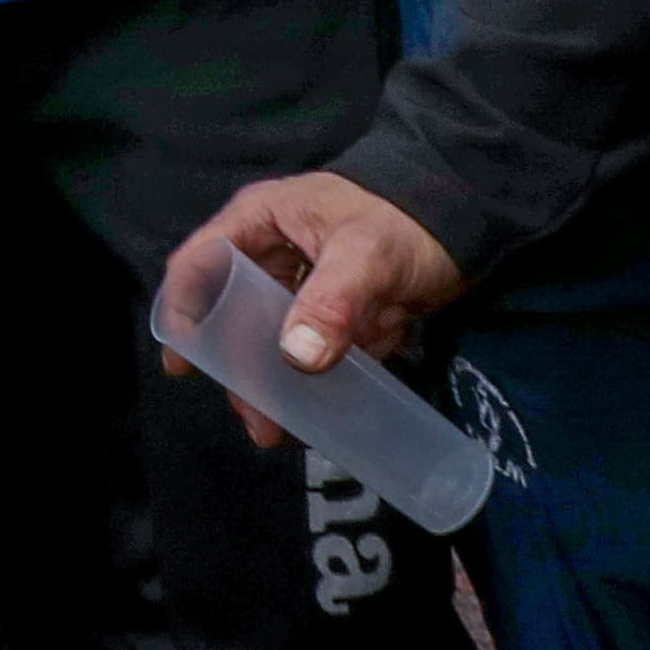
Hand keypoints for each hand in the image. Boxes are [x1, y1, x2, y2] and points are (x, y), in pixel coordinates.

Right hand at [156, 175, 471, 449]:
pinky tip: (321, 409)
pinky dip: (313, 378)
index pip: (201, 263)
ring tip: (286, 428)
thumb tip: (295, 358)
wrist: (466, 221)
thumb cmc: (405, 222)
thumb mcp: (368, 255)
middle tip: (258, 418)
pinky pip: (308, 347)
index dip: (183, 310)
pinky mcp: (329, 308)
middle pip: (232, 313)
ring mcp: (299, 282)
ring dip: (274, 382)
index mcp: (260, 221)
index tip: (184, 365)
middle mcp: (268, 251)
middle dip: (240, 368)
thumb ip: (332, 302)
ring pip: (268, 337)